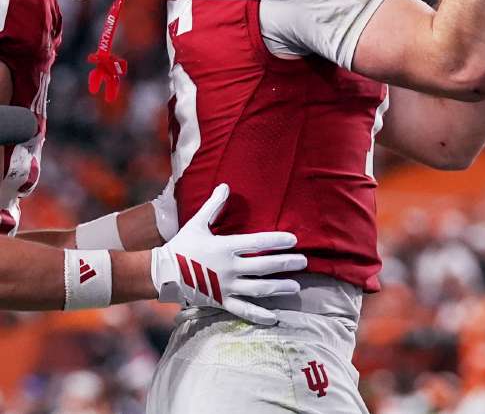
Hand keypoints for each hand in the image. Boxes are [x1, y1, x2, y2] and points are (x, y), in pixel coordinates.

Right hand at [151, 184, 306, 324]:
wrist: (162, 274)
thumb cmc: (182, 246)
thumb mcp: (197, 223)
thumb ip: (213, 205)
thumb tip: (225, 185)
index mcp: (225, 247)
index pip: (257, 243)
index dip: (277, 241)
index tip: (294, 240)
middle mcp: (229, 268)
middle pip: (264, 266)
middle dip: (286, 264)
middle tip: (304, 262)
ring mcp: (226, 286)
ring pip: (258, 289)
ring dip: (279, 288)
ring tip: (296, 286)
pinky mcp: (221, 301)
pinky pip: (243, 310)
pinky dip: (259, 315)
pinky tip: (274, 317)